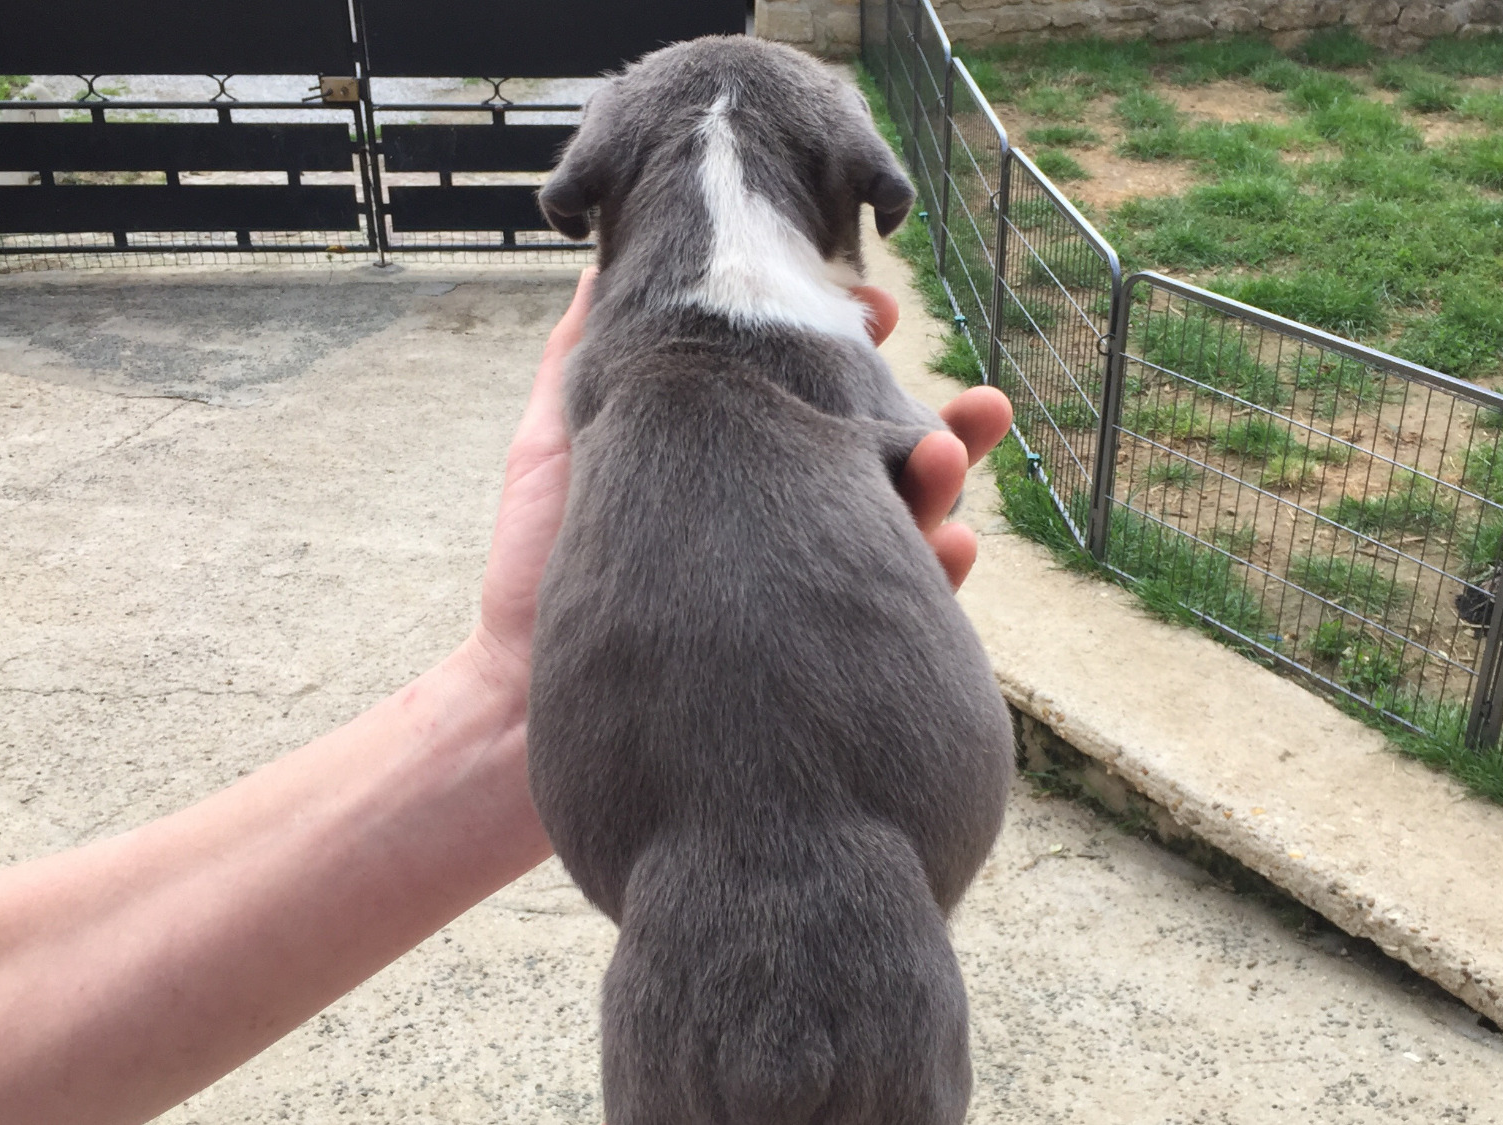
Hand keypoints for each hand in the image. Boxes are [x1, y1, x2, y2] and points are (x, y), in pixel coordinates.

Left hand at [467, 273, 1013, 684]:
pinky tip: (952, 549)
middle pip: (877, 461)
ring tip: (955, 458)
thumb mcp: (555, 446)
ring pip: (899, 531)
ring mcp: (798, 588)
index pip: (812, 400)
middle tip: (982, 401)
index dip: (853, 355)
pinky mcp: (812, 658)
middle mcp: (775, 520)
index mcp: (734, 465)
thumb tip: (601, 270)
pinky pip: (894, 617)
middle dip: (940, 426)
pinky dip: (932, 582)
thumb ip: (582, 359)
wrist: (520, 709)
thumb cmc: (535, 576)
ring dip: (943, 492)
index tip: (880, 308)